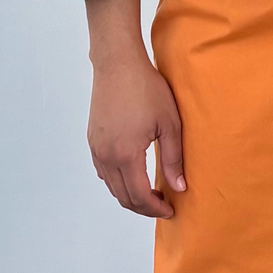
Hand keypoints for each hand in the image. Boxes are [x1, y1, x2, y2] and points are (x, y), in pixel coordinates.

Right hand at [84, 0, 185, 217]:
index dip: (156, 208)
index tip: (171, 209)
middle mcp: (106, 156)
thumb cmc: (146, 89)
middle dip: (144, 207)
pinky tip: (134, 175)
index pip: (139, 196)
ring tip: (151, 192)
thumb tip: (180, 187)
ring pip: (111, 186)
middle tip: (164, 205)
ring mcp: (96, 148)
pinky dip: (118, 182)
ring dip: (130, 196)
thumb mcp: (170, 124)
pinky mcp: (92, 140)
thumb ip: (174, 159)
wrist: (118, 63)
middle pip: (123, 196)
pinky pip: (104, 172)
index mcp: (125, 155)